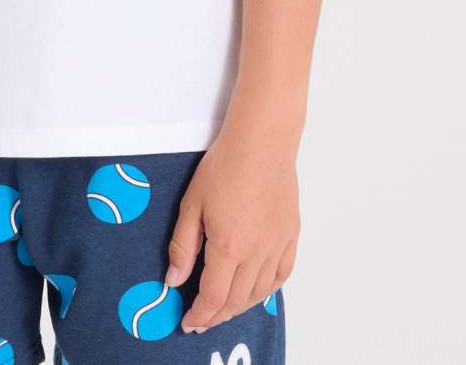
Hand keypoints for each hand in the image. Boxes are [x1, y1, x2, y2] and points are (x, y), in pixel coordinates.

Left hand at [163, 123, 299, 334]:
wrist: (261, 142)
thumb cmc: (224, 166)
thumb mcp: (192, 204)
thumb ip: (182, 247)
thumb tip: (174, 280)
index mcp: (228, 246)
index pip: (214, 297)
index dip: (200, 315)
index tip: (189, 322)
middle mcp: (257, 253)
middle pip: (237, 300)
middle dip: (217, 315)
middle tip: (202, 319)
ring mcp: (277, 246)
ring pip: (260, 292)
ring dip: (240, 306)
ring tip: (224, 308)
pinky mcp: (291, 236)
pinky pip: (282, 275)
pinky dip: (267, 290)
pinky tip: (255, 290)